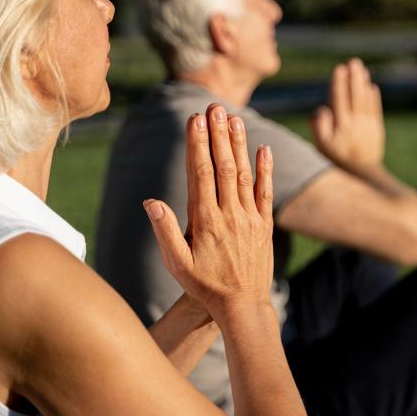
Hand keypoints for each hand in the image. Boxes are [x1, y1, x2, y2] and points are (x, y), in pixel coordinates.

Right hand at [143, 104, 273, 316]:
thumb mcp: (177, 264)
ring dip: (238, 145)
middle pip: (222, 166)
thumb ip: (165, 231)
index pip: (199, 174)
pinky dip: (265, 170)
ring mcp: (249, 218)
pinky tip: (263, 149)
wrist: (243, 307)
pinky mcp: (264, 225)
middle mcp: (229, 214)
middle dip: (218, 135)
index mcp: (206, 221)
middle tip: (214, 108)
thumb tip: (151, 201)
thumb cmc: (205, 286)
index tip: (195, 120)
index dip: (197, 144)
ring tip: (234, 118)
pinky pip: (265, 192)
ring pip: (243, 174)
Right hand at [311, 57, 384, 170]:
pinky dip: (374, 97)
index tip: (339, 69)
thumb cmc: (335, 159)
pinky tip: (372, 87)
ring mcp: (368, 125)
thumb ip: (319, 126)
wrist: (360, 173)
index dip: (339, 83)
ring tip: (362, 70)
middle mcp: (356, 122)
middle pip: (355, 95)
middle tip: (353, 62)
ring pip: (365, 99)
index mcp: (341, 124)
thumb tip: (322, 109)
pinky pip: (375, 109)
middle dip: (353, 78)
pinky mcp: (376, 129)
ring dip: (363, 83)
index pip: (339, 99)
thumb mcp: (321, 145)